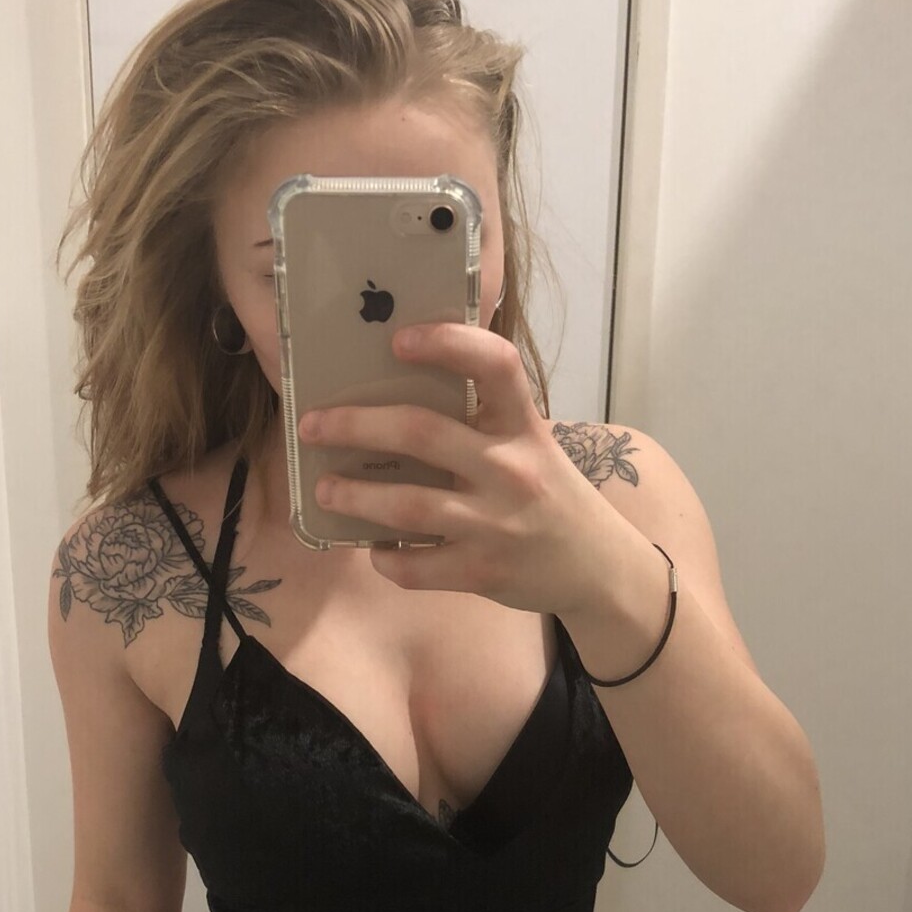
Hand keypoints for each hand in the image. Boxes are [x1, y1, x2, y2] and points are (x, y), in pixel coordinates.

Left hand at [297, 322, 618, 616]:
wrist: (600, 568)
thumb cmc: (550, 495)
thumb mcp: (532, 444)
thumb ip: (483, 420)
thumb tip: (395, 390)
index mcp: (523, 426)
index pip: (495, 365)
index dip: (448, 343)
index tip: (398, 339)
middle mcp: (511, 468)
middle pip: (422, 433)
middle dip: (355, 426)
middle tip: (311, 425)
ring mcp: (497, 524)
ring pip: (408, 506)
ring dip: (353, 497)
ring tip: (323, 489)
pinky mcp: (484, 572)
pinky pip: (416, 567)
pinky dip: (385, 557)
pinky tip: (373, 547)